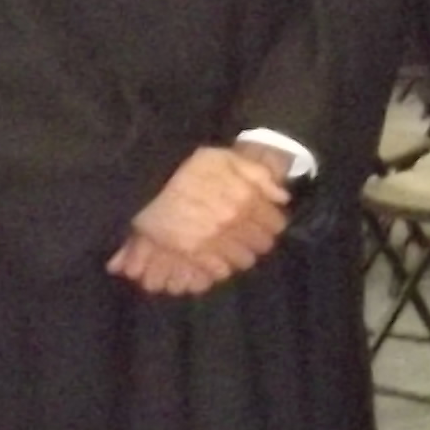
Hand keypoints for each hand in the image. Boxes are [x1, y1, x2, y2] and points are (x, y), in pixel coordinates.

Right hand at [113, 143, 290, 296]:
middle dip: (257, 240)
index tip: (264, 223)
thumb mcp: (227, 159)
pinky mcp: (193, 253)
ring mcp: (214, 239)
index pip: (275, 224)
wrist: (147, 178)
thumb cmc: (188, 166)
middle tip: (248, 236)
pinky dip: (220, 267)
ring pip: (243, 260)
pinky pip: (219, 270)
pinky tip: (216, 258)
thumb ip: (260, 176)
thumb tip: (282, 197)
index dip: (271, 224)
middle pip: (262, 245)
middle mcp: (234, 221)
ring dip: (241, 255)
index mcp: (246, 198)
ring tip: (232, 248)